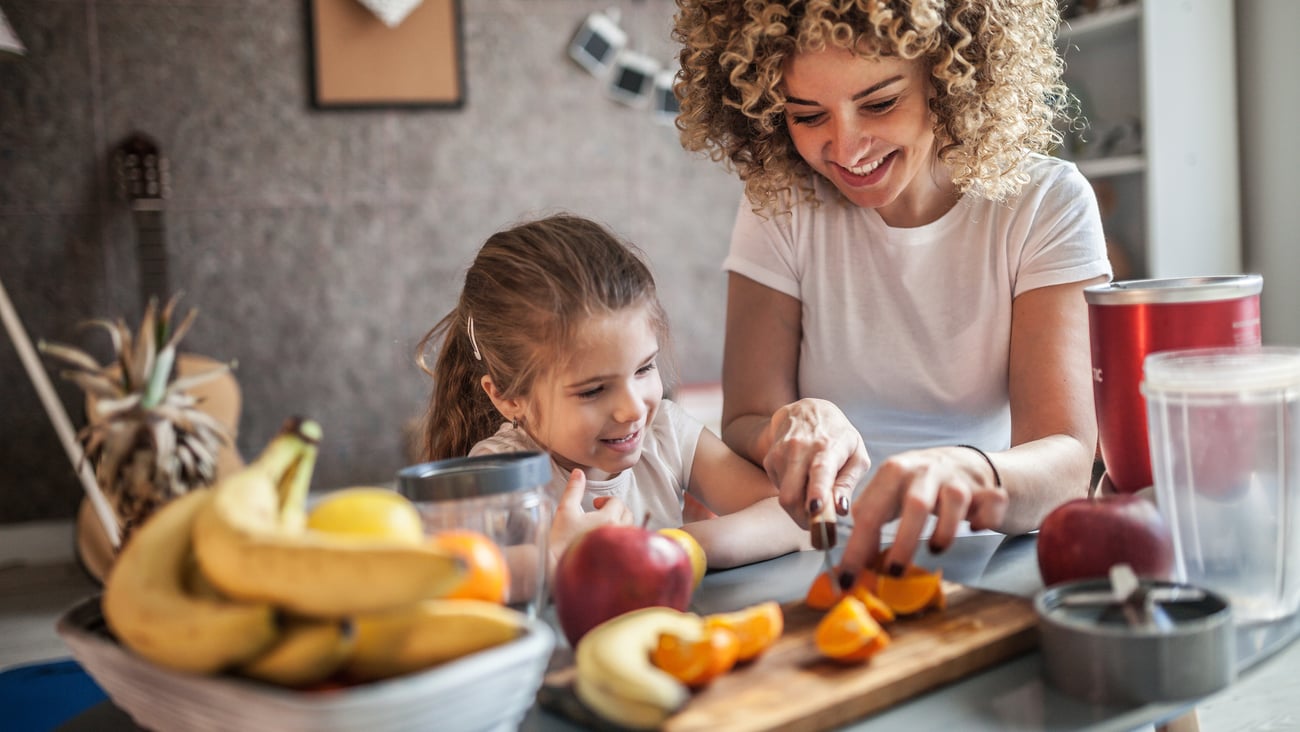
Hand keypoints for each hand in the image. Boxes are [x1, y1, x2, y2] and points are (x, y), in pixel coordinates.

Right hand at [546, 469, 634, 577]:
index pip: (616, 502)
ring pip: (630, 530)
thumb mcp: (565, 510)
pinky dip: (621, 540)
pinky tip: (607, 542)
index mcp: (607, 519)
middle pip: (627, 514)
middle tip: (600, 512)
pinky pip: (627, 546)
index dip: (605, 500)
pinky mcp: (618, 560)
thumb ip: (574, 489)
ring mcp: (619, 548)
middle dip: (616, 510)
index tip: (594, 504)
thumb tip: (578, 472)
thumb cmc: (560, 540)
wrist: (556, 566)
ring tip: (603, 526)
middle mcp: (617, 533)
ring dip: (620, 524)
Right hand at [762, 398, 869, 528]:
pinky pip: (779, 490)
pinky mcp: (769, 460)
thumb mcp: (856, 455)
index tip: (816, 510)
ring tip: (814, 498)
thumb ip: (848, 483)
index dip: (817, 492)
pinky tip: (802, 480)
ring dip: (799, 508)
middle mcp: (800, 449)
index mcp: (827, 447)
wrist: (807, 410)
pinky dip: (792, 494)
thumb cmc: (838, 436)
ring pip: (784, 498)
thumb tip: (840, 510)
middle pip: (791, 495)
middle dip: (804, 519)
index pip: (820, 471)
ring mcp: (781, 454)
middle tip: (819, 526)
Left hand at [838, 446, 1008, 575]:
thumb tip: (855, 562)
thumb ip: (872, 520)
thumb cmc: (924, 485)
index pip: (870, 513)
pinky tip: (976, 527)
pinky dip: (985, 520)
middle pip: (914, 505)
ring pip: (954, 501)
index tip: (848, 580)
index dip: (856, 549)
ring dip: (945, 531)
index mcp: (894, 472)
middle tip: (895, 573)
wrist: (974, 465)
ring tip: (936, 549)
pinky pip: (991, 504)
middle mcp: (925, 470)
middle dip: (903, 543)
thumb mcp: (892, 493)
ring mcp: (959, 478)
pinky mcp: (988, 488)